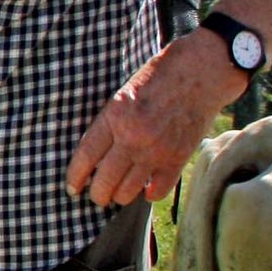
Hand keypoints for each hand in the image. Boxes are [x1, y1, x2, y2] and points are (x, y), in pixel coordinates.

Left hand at [63, 33, 245, 207]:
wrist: (200, 72)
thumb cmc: (158, 79)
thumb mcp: (122, 95)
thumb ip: (109, 124)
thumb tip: (94, 156)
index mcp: (114, 117)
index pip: (86, 156)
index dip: (75, 177)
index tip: (72, 188)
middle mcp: (133, 137)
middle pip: (105, 181)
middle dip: (97, 195)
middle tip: (97, 196)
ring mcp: (157, 150)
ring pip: (128, 191)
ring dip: (120, 197)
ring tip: (118, 195)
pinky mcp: (179, 158)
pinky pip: (159, 190)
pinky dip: (150, 195)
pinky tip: (146, 190)